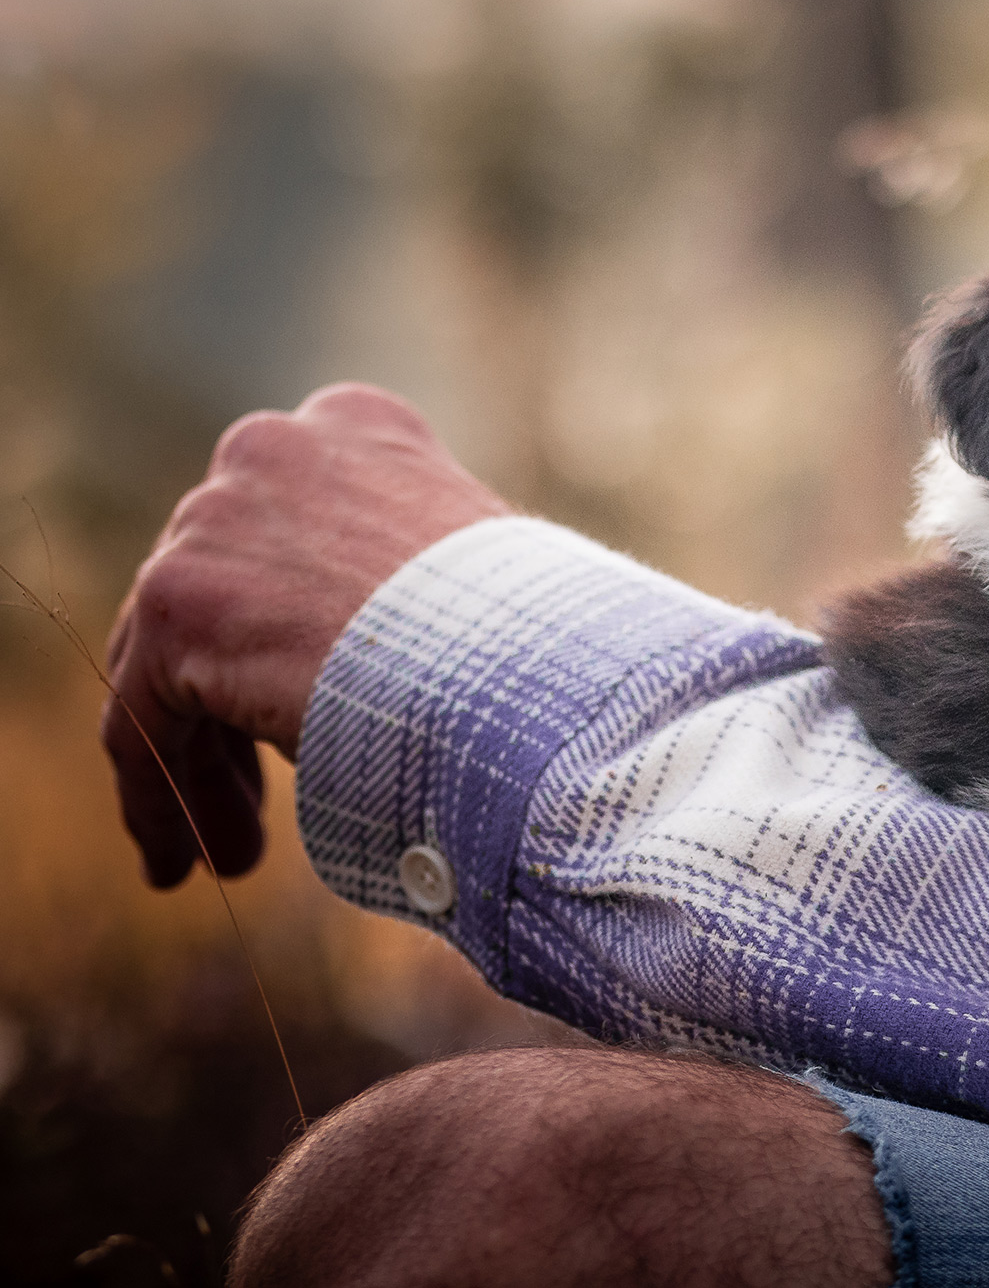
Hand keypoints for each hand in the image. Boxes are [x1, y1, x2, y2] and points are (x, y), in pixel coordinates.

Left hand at [101, 383, 512, 887]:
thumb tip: (387, 661)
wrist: (524, 668)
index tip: (290, 712)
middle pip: (216, 595)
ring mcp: (217, 516)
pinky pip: (141, 722)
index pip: (283, 533)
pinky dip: (158, 798)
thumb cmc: (540, 650)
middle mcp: (276, 448)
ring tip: (233, 853)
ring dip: (201, 768)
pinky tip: (182, 866)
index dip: (281, 631)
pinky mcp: (177, 599)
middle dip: (229, 707)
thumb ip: (406, 584)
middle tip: (254, 803)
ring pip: (170, 664)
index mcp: (360, 428)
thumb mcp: (477, 581)